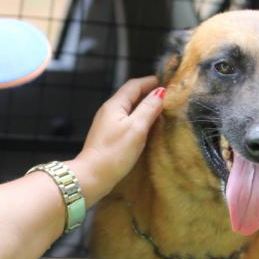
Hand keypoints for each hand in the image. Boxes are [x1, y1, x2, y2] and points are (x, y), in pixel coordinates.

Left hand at [67, 76, 163, 205]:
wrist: (92, 176)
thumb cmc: (115, 152)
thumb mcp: (136, 128)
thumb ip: (148, 108)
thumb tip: (160, 92)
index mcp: (114, 105)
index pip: (134, 85)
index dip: (149, 81)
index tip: (165, 82)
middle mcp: (108, 111)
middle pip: (129, 96)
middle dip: (147, 93)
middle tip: (165, 95)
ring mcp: (106, 124)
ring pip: (127, 109)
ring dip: (142, 106)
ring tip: (158, 110)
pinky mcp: (106, 136)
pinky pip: (124, 121)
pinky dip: (136, 118)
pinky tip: (145, 128)